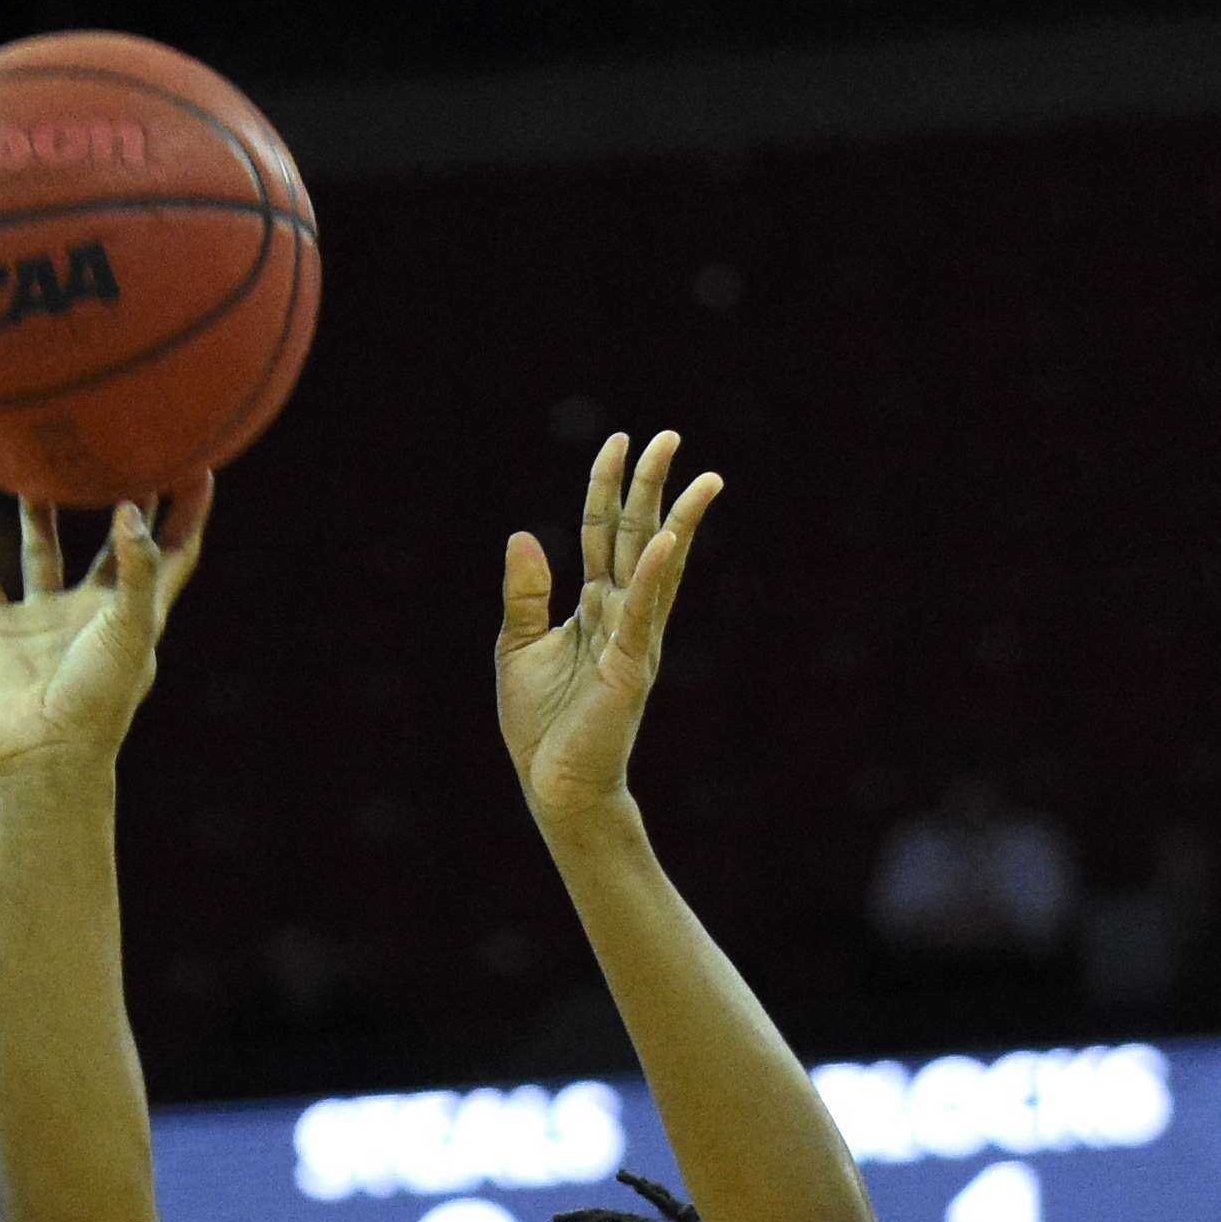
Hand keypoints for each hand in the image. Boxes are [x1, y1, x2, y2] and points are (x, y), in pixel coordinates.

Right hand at [0, 481, 210, 783]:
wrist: (43, 753)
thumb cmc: (98, 700)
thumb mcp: (130, 630)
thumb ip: (135, 569)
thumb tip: (130, 510)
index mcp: (133, 613)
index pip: (171, 553)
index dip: (187, 512)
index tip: (198, 462)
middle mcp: (90, 610)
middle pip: (109, 544)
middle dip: (116, 497)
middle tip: (118, 441)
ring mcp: (42, 618)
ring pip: (41, 550)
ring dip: (39, 510)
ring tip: (37, 463)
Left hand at [497, 428, 721, 828]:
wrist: (554, 785)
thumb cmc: (541, 725)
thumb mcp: (518, 646)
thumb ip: (526, 593)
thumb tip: (525, 534)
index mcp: (594, 607)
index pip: (604, 534)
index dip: (608, 487)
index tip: (618, 442)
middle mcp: (621, 615)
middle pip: (638, 536)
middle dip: (652, 486)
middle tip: (668, 436)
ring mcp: (633, 638)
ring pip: (658, 567)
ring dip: (677, 520)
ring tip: (702, 477)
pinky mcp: (631, 666)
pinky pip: (645, 612)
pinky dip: (656, 575)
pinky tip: (668, 539)